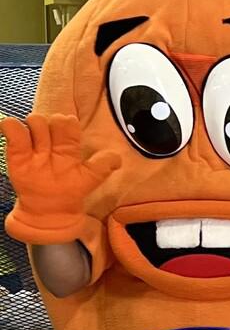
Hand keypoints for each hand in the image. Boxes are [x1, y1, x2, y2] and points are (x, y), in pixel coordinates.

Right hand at [1, 114, 119, 243]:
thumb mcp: (90, 179)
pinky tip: (13, 129)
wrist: (50, 210)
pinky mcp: (17, 153)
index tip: (69, 129)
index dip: (68, 123)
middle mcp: (52, 142)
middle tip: (54, 143)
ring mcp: (34, 147)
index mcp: (69, 145)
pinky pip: (13, 131)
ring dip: (37, 127)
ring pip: (35, 122)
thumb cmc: (71, 191)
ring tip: (39, 146)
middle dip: (54, 124)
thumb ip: (103, 167)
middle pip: (51, 119)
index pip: (68, 123)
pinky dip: (12, 126)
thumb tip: (117, 159)